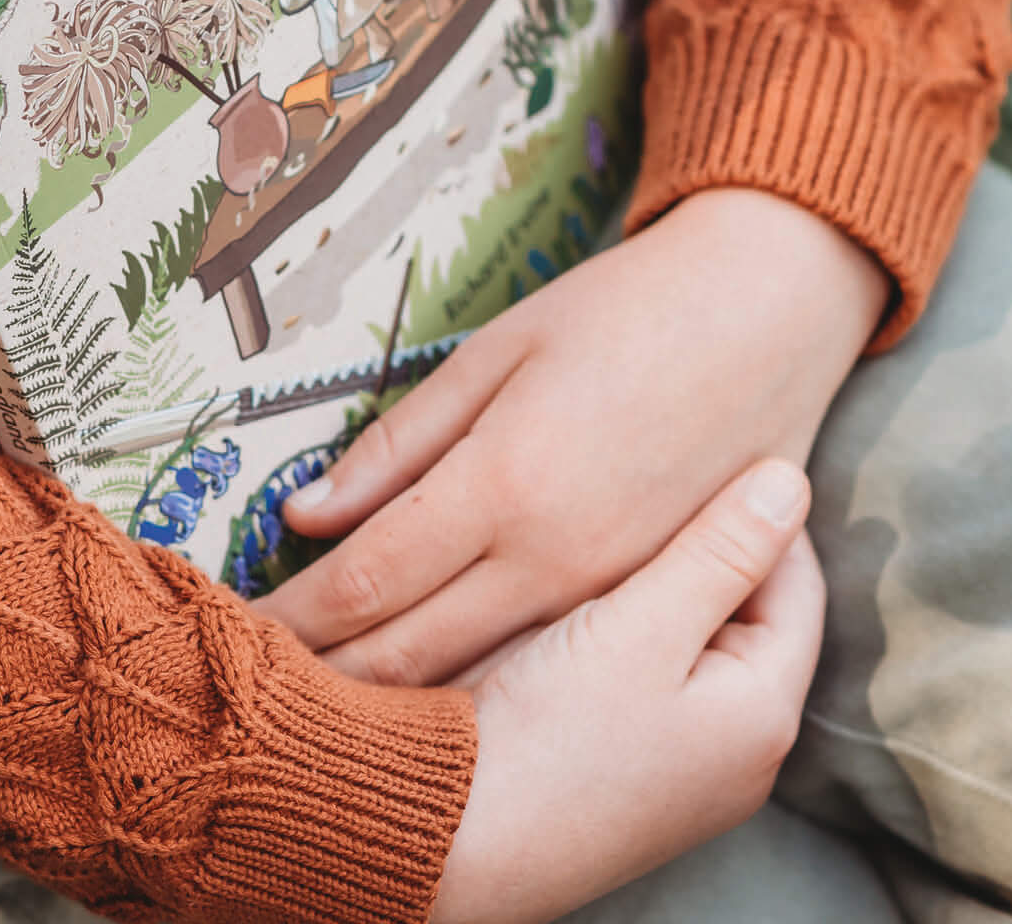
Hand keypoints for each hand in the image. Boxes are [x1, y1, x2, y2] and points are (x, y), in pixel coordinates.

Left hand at [259, 187, 883, 684]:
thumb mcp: (498, 351)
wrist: (770, 313)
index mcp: (506, 484)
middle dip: (325, 678)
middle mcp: (556, 561)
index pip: (368, 582)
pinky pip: (546, 667)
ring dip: (391, 698)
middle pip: (410, 654)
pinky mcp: (651, 606)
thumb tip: (308, 511)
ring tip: (321, 700)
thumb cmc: (625, 310)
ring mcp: (610, 597)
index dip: (294, 617)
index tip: (240, 635)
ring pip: (475, 679)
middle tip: (257, 688)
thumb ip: (402, 442)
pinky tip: (430, 688)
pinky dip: (475, 687)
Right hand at [430, 459, 824, 923]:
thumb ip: (719, 550)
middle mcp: (739, 750)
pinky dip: (629, 625)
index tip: (700, 454)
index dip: (754, 508)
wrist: (447, 840)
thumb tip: (793, 478)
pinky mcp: (629, 767)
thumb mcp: (641, 626)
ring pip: (694, 638)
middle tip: (652, 482)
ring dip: (662, 582)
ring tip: (612, 526)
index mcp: (764, 713)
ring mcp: (683, 764)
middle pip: (747, 610)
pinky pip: (652, 672)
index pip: (796, 580)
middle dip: (707, 545)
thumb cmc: (549, 737)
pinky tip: (580, 594)